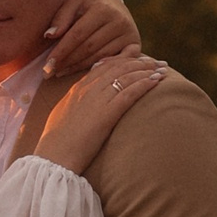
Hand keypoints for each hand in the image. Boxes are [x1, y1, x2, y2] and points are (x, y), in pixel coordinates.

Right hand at [37, 48, 168, 171]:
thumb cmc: (56, 145)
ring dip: (147, 70)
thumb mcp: (63, 118)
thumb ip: (75, 107)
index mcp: (76, 89)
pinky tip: (157, 80)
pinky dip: (145, 84)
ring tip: (163, 68)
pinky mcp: (106, 114)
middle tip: (157, 61)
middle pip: (118, 67)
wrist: (53, 158)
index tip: (137, 59)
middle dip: (140, 62)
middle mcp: (87, 89)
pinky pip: (129, 93)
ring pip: (126, 76)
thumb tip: (85, 107)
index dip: (123, 61)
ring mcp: (96, 100)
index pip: (104, 67)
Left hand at [43, 0, 141, 77]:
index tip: (46, 66)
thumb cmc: (87, 7)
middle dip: (67, 62)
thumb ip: (61, 18)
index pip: (77, 34)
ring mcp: (129, 33)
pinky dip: (104, 70)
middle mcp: (118, 20)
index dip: (61, 51)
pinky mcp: (136, 45)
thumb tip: (49, 35)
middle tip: (49, 73)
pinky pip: (118, 63)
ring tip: (60, 73)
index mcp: (102, 9)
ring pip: (100, 57)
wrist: (114, 6)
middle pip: (88, 48)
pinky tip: (89, 76)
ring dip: (79, 68)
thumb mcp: (74, 5)